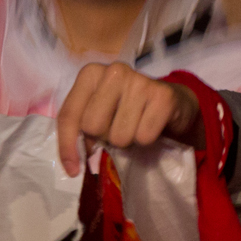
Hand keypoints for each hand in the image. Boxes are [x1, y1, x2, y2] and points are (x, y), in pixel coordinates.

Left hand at [56, 63, 202, 172]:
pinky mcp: (163, 96)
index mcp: (91, 74)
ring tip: (135, 127)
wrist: (172, 103)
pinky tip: (151, 127)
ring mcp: (140, 81)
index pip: (69, 114)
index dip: (67, 146)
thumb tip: (74, 164)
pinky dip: (147, 141)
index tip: (73, 169)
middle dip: (104, 138)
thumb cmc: (128, 110)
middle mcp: (114, 71)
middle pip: (93, 126)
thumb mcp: (99, 113)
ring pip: (119, 136)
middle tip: (117, 130)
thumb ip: (81, 130)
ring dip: (127, 141)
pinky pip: (144, 137)